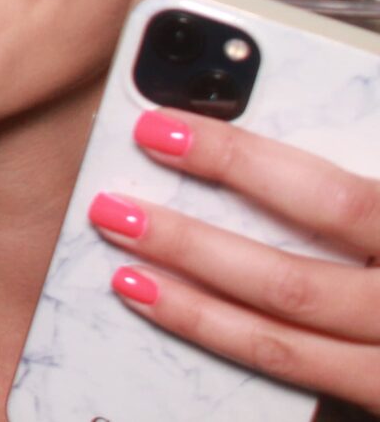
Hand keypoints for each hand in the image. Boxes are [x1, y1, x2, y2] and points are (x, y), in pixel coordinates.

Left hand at [88, 108, 379, 407]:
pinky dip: (226, 345)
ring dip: (193, 306)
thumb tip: (314, 88)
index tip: (161, 128)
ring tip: (125, 268)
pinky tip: (174, 314)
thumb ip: (365, 137)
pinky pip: (298, 380)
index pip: (328, 200)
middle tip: (114, 207)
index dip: (238, 163)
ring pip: (284, 344)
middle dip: (193, 244)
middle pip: (291, 282)